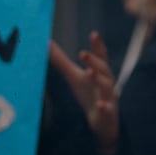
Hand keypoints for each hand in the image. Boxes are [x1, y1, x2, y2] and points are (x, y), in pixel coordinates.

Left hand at [48, 33, 119, 154]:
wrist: (102, 120)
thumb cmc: (88, 93)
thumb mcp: (74, 76)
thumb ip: (62, 61)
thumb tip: (47, 44)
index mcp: (100, 71)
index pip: (100, 56)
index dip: (98, 45)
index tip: (94, 34)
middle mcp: (106, 81)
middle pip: (103, 68)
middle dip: (94, 61)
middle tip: (83, 54)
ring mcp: (108, 96)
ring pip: (106, 86)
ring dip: (99, 79)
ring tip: (90, 73)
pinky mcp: (107, 112)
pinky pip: (107, 108)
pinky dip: (104, 106)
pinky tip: (99, 105)